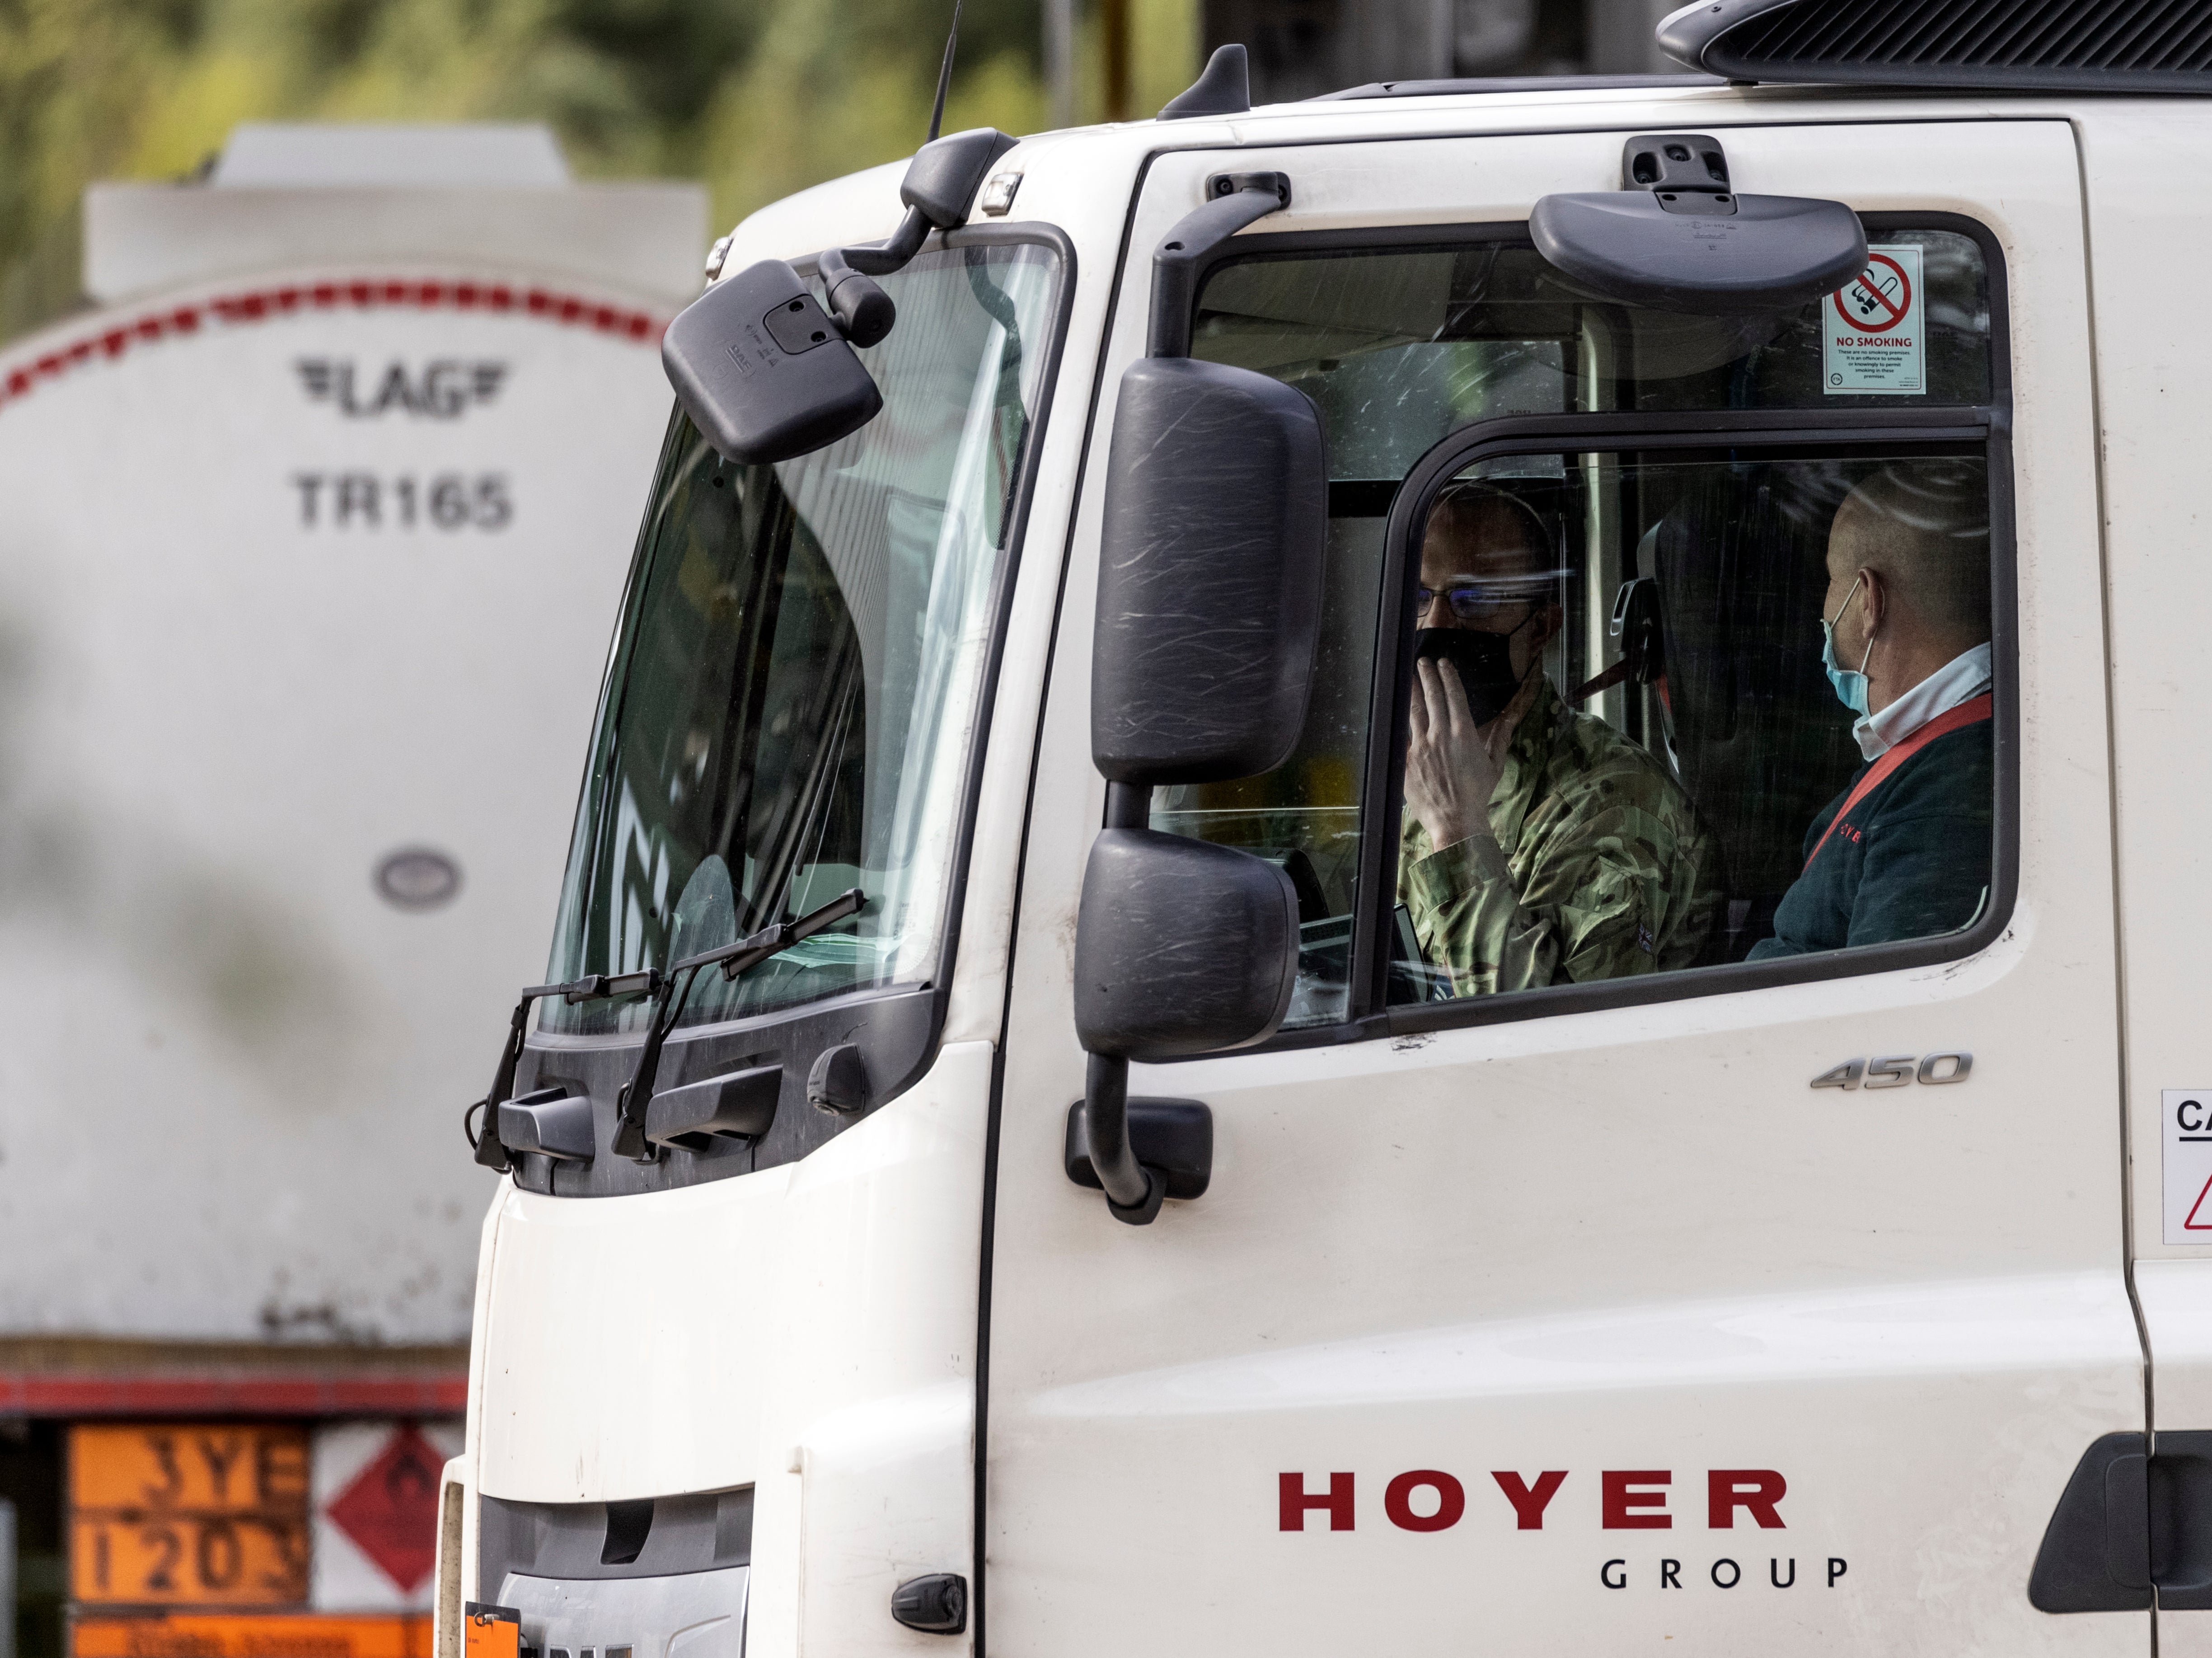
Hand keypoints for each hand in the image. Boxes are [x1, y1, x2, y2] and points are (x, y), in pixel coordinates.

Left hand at [1404, 656, 1519, 848]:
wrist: (1454, 820)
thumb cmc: (1477, 795)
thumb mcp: (1494, 765)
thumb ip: (1500, 738)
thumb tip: (1510, 718)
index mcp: (1463, 733)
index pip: (1453, 696)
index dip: (1448, 677)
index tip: (1443, 664)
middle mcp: (1440, 735)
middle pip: (1431, 697)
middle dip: (1427, 676)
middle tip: (1422, 662)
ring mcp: (1420, 747)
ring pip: (1413, 711)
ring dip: (1411, 691)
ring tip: (1409, 678)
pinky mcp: (1406, 761)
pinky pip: (1402, 735)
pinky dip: (1400, 720)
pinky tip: (1397, 710)